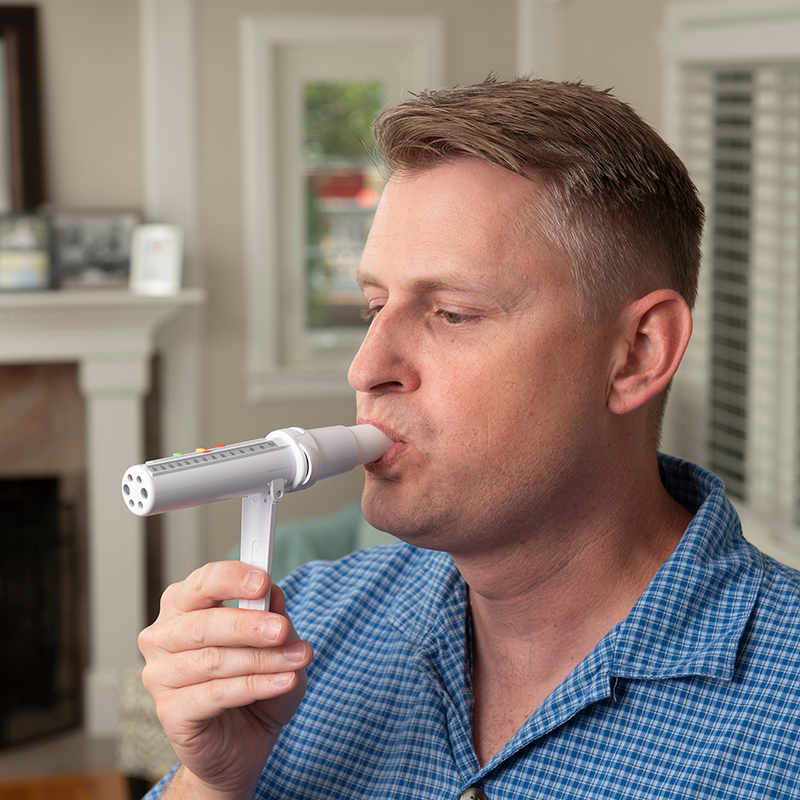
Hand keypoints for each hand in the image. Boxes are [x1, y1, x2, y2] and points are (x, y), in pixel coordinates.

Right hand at [138, 561, 312, 799]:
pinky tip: (285, 681)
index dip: (232, 579)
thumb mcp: (276, 644)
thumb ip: (273, 616)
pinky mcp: (170, 712)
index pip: (202, 582)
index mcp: (183, 606)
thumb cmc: (255, 685)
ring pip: (213, 660)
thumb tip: (274, 593)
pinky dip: (256, 685)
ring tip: (298, 659)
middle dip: (248, 625)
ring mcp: (160, 676)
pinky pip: (216, 694)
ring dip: (262, 659)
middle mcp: (163, 637)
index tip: (263, 580)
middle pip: (202, 623)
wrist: (242, 746)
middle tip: (282, 629)